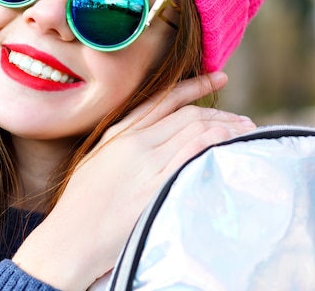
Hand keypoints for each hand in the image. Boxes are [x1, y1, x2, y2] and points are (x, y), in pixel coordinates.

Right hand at [12, 72, 256, 290]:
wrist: (69, 238)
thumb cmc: (79, 205)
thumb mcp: (97, 161)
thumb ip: (122, 144)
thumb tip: (151, 138)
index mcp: (118, 133)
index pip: (164, 99)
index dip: (195, 85)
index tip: (219, 76)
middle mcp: (134, 141)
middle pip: (187, 114)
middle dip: (220, 112)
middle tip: (242, 120)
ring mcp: (145, 163)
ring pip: (194, 130)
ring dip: (226, 127)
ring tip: (246, 132)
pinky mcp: (155, 187)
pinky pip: (192, 155)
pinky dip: (215, 143)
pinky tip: (229, 143)